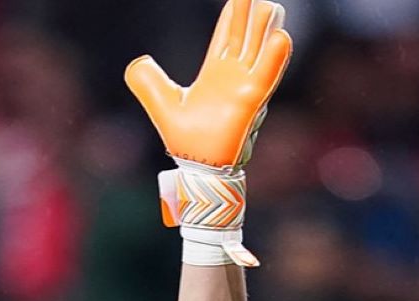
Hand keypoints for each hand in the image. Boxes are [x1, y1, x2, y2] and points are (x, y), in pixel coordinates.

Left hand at [126, 0, 290, 170]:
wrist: (196, 165)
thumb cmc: (186, 139)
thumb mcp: (161, 102)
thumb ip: (147, 82)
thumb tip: (137, 62)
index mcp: (214, 74)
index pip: (226, 37)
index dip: (233, 17)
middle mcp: (233, 77)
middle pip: (244, 37)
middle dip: (250, 15)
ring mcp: (244, 87)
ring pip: (258, 50)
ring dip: (264, 28)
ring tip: (270, 6)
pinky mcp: (251, 102)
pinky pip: (265, 76)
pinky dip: (273, 58)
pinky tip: (281, 37)